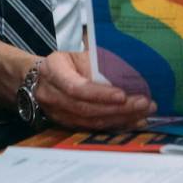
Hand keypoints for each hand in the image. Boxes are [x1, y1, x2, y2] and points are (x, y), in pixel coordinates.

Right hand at [35, 50, 156, 129]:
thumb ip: (96, 62)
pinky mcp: (67, 124)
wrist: (38, 78)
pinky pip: (93, 128)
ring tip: (144, 113)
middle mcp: (52, 95)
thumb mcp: (77, 54)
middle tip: (144, 104)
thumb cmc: (64, 62)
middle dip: (118, 109)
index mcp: (53, 71)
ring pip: (91, 121)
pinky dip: (115, 125)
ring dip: (120, 119)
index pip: (76, 87)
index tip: (123, 95)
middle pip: (86, 108)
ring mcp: (58, 113)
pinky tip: (133, 121)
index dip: (100, 94)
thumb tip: (127, 68)